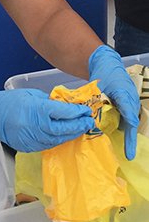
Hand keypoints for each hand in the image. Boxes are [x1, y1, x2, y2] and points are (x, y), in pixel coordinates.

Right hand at [0, 89, 96, 152]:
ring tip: (79, 129)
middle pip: (64, 128)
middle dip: (79, 125)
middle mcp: (36, 126)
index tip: (85, 110)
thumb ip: (50, 102)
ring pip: (58, 139)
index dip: (77, 112)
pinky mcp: (29, 146)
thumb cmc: (10, 102)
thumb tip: (66, 107)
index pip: (64, 112)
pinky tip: (63, 135)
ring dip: (70, 134)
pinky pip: (49, 144)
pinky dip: (58, 139)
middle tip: (88, 122)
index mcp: (37, 109)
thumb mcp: (32, 95)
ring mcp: (33, 138)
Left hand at [89, 44, 140, 159]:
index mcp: (125, 95)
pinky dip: (121, 133)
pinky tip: (119, 145)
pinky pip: (124, 122)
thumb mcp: (98, 84)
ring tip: (127, 154)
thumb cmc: (104, 74)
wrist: (108, 65)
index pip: (128, 113)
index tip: (131, 133)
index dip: (129, 125)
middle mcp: (130, 102)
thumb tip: (91, 113)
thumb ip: (96, 98)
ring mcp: (129, 106)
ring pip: (128, 124)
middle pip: (131, 123)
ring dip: (126, 138)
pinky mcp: (125, 109)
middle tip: (129, 156)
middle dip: (130, 140)